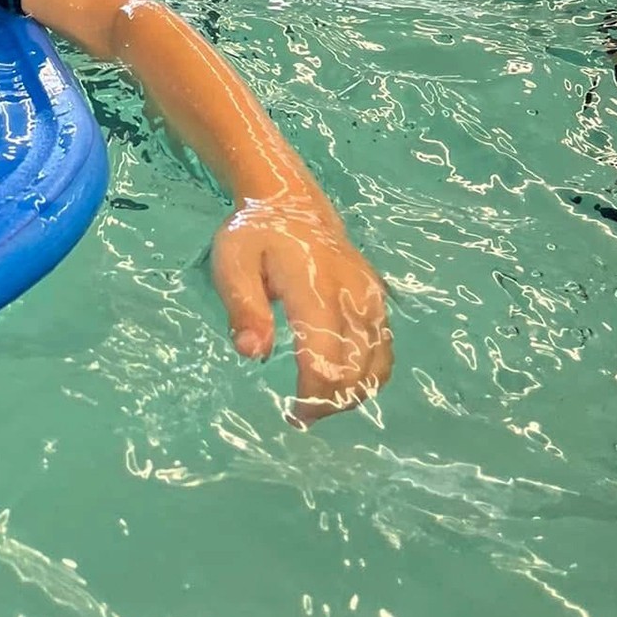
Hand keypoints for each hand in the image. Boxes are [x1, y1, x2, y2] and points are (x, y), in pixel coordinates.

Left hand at [210, 192, 391, 424]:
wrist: (292, 203)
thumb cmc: (254, 236)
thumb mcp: (231, 263)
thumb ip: (242, 308)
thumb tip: (253, 353)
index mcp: (314, 285)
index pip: (326, 354)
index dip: (315, 393)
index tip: (294, 413)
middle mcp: (352, 292)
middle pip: (356, 366)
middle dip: (331, 401)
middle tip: (301, 414)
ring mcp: (371, 295)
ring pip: (377, 362)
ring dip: (352, 393)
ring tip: (320, 401)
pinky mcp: (379, 299)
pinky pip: (384, 348)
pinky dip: (368, 374)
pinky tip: (343, 383)